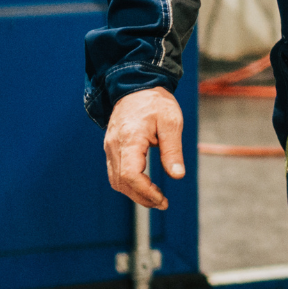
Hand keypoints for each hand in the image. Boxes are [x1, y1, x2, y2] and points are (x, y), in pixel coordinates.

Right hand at [104, 86, 184, 209]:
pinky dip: (128, 184)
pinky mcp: (111, 147)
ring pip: (115, 180)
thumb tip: (177, 176)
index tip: (162, 199)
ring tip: (155, 198)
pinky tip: (144, 186)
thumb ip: (173, 150)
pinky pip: (115, 172)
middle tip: (162, 203)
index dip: (145, 191)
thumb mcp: (171, 122)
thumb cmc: (155, 101)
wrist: (135, 85)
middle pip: (121, 182)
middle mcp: (114, 145)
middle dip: (141, 197)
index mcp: (130, 138)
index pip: (130, 174)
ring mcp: (110, 146)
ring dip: (134, 193)